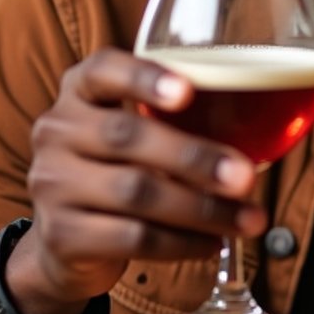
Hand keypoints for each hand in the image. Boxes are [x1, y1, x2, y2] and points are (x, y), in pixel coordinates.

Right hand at [17, 48, 267, 308]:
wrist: (66, 241)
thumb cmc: (120, 170)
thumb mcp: (136, 135)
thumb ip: (177, 120)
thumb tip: (261, 122)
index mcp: (80, 92)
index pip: (102, 70)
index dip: (144, 77)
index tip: (187, 91)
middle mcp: (58, 131)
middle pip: (127, 136)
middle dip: (194, 158)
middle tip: (245, 177)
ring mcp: (52, 184)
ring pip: (136, 193)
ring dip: (202, 209)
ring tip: (247, 220)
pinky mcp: (61, 234)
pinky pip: (133, 238)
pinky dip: (182, 243)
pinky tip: (213, 243)